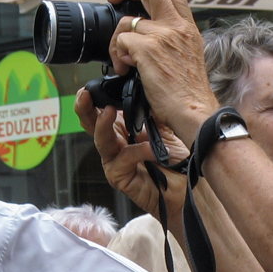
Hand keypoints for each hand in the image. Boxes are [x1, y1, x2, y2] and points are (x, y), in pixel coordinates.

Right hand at [76, 93, 188, 219]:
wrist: (188, 185)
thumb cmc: (176, 158)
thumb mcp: (164, 125)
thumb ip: (149, 109)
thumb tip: (142, 88)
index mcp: (123, 129)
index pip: (102, 111)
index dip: (94, 99)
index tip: (91, 86)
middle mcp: (116, 144)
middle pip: (92, 124)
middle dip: (84, 108)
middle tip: (84, 95)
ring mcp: (115, 161)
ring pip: (101, 141)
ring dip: (102, 125)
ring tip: (107, 112)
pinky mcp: (120, 177)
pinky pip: (124, 159)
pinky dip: (137, 151)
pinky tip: (150, 147)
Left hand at [104, 0, 218, 147]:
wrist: (193, 109)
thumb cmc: (189, 92)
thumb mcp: (189, 56)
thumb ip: (173, 41)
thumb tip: (147, 36)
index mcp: (188, 28)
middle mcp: (177, 27)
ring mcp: (162, 35)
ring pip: (128, 21)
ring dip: (118, 40)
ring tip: (122, 60)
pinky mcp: (148, 49)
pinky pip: (122, 41)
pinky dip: (118, 54)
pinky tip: (126, 69)